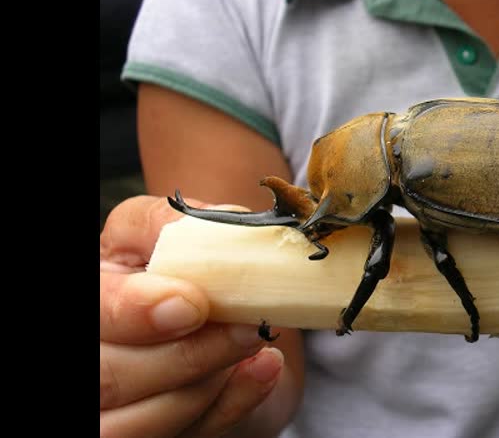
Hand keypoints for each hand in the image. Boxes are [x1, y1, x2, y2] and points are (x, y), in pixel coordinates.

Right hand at [100, 196, 284, 436]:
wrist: (219, 312)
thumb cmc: (185, 267)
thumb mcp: (171, 231)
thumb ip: (174, 226)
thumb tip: (209, 229)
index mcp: (89, 301)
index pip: (92, 315)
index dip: (134, 313)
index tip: (193, 304)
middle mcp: (91, 361)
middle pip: (109, 378)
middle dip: (188, 354)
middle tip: (248, 325)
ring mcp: (115, 412)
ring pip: (146, 422)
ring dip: (212, 379)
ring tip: (253, 339)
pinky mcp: (158, 437)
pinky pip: (192, 436)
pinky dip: (235, 401)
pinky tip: (264, 367)